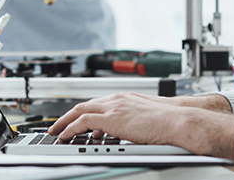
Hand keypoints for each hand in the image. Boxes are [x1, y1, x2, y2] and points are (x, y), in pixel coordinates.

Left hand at [48, 92, 233, 162]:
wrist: (178, 119)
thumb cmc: (168, 122)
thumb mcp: (145, 119)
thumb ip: (130, 123)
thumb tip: (122, 133)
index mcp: (124, 98)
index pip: (96, 103)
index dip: (82, 111)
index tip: (73, 119)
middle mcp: (116, 99)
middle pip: (84, 104)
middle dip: (68, 115)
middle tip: (57, 125)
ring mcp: (113, 107)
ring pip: (79, 111)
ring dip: (64, 122)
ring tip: (55, 132)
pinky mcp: (111, 118)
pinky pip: (83, 122)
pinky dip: (70, 128)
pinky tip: (65, 136)